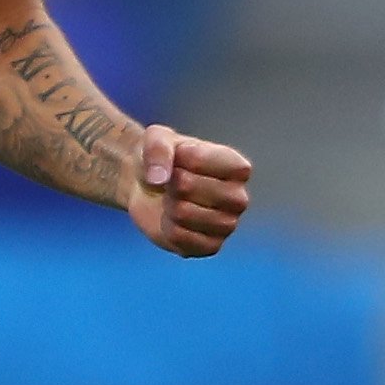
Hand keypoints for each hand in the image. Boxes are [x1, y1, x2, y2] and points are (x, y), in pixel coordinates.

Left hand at [129, 124, 251, 258]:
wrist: (146, 186)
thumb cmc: (161, 158)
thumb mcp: (156, 138)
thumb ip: (157, 149)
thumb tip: (160, 179)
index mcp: (237, 167)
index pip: (221, 165)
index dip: (191, 160)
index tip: (180, 157)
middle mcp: (238, 198)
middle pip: (197, 190)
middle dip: (174, 184)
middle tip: (173, 183)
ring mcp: (227, 225)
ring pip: (184, 214)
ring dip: (169, 206)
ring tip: (172, 200)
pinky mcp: (211, 247)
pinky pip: (181, 239)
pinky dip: (167, 228)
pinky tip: (172, 220)